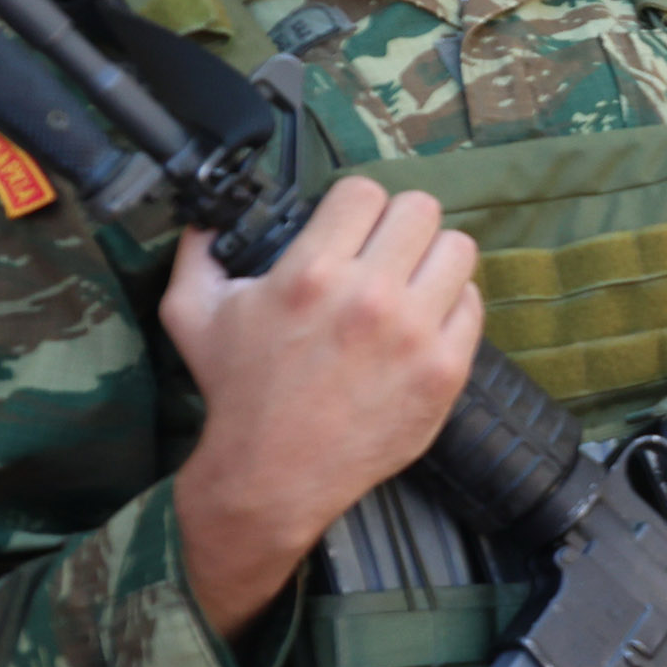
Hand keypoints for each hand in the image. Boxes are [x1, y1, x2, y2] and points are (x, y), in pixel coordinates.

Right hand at [164, 179, 481, 640]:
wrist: (272, 474)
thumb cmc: (236, 393)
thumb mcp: (193, 314)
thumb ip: (198, 252)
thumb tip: (207, 214)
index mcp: (311, 274)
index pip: (365, 191)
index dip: (355, 205)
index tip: (349, 227)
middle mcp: (370, 297)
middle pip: (421, 210)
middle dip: (399, 224)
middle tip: (385, 249)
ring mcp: (415, 335)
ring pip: (458, 251)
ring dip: (434, 259)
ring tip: (412, 279)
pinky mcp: (445, 370)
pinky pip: (473, 306)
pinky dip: (453, 305)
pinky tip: (425, 318)